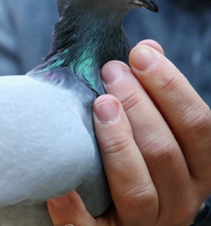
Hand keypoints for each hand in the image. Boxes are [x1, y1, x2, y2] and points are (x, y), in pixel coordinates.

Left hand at [47, 40, 210, 225]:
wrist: (112, 220)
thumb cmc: (133, 164)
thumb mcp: (155, 134)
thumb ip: (155, 99)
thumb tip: (148, 48)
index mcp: (197, 172)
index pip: (199, 126)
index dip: (171, 87)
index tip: (141, 55)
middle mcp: (180, 202)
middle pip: (165, 152)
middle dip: (140, 104)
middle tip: (111, 71)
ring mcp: (144, 225)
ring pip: (137, 188)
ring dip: (118, 143)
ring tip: (100, 105)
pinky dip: (74, 209)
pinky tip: (60, 186)